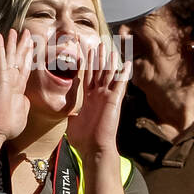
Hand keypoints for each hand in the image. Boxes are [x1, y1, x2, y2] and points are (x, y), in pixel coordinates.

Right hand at [0, 30, 33, 141]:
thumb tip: (25, 100)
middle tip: (26, 32)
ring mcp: (3, 80)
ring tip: (12, 30)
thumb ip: (23, 104)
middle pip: (17, 60)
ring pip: (8, 57)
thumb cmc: (5, 127)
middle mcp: (9, 82)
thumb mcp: (21, 113)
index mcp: (16, 90)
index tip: (31, 46)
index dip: (27, 57)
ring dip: (10, 43)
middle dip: (22, 46)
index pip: (23, 69)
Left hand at [66, 40, 130, 157]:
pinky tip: (126, 62)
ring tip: (109, 48)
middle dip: (98, 58)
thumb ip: (71, 113)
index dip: (87, 64)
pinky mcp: (114, 100)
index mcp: (88, 98)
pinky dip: (123, 73)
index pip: (87, 76)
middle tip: (98, 44)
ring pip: (108, 74)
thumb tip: (67, 113)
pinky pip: (120, 84)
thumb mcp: (72, 122)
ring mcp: (106, 97)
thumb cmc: (83, 139)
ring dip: (109, 61)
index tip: (86, 52)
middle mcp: (98, 95)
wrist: (93, 149)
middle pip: (98, 72)